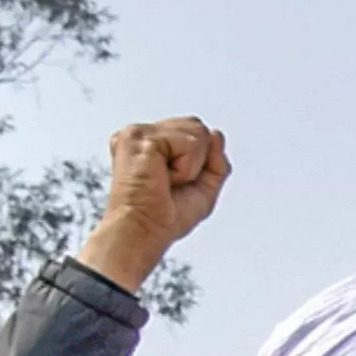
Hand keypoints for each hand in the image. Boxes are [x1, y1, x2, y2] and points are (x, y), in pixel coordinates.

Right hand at [80, 117, 229, 284]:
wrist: (145, 230)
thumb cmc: (165, 216)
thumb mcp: (204, 187)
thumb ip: (216, 160)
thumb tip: (216, 133)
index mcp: (150, 142)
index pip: (194, 130)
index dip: (199, 160)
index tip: (175, 183)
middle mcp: (141, 134)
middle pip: (197, 126)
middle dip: (198, 160)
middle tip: (171, 182)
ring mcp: (138, 133)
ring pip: (198, 131)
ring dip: (192, 166)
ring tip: (166, 181)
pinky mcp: (141, 138)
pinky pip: (190, 144)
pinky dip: (186, 168)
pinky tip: (163, 178)